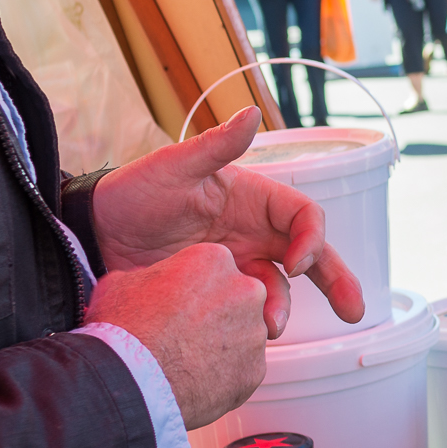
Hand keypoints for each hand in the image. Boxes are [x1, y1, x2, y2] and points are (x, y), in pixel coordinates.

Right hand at [85, 242, 269, 428]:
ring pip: (242, 336)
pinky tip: (194, 379)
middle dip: (215, 314)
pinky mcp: (255, 369)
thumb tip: (142, 279)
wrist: (132, 380)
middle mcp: (245, 290)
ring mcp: (254, 331)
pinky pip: (242, 369)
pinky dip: (223, 375)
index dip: (192, 289)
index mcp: (214, 260)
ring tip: (185, 359)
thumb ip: (144, 275)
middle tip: (184, 332)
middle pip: (235, 299)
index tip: (178, 304)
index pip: (213, 270)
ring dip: (221, 345)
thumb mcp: (120, 284)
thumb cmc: (124, 330)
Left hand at [90, 107, 367, 338]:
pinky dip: (253, 322)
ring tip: (268, 329)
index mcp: (253, 199)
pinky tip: (248, 335)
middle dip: (337, 281)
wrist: (91, 235)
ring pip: (278, 288)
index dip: (312, 238)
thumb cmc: (133, 192)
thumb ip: (216, 146)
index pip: (304, 216)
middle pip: (310, 256)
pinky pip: (245, 308)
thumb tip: (253, 112)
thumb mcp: (173, 166)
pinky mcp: (215, 291)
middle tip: (354, 312)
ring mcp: (236, 264)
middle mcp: (253, 232)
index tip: (297, 262)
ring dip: (282, 308)